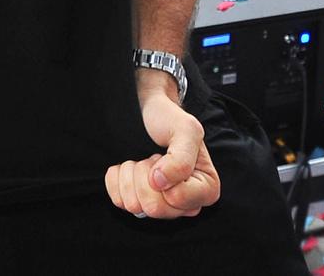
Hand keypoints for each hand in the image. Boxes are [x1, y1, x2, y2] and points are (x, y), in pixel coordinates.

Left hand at [104, 89, 220, 219]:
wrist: (148, 114)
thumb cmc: (171, 121)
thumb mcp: (186, 130)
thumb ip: (181, 158)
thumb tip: (159, 183)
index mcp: (206, 190)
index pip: (177, 200)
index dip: (166, 176)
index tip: (166, 156)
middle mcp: (185, 205)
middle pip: (154, 208)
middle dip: (147, 176)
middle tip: (154, 157)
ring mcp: (161, 206)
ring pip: (134, 206)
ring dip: (132, 175)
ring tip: (144, 160)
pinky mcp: (137, 202)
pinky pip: (117, 200)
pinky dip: (117, 178)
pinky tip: (130, 166)